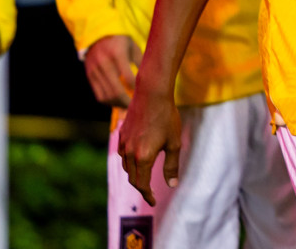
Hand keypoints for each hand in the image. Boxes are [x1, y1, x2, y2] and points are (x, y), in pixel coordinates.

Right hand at [85, 35, 140, 108]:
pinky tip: (118, 103)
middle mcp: (104, 62)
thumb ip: (141, 61)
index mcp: (117, 53)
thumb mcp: (133, 46)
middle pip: (116, 90)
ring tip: (129, 107)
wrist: (97, 36)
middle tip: (137, 107)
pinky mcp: (90, 77)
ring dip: (118, 104)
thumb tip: (152, 79)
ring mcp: (94, 71)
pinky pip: (99, 95)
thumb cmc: (120, 42)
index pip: (128, 77)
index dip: (137, 89)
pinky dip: (109, 102)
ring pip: (106, 96)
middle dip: (127, 102)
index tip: (146, 95)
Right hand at [117, 87, 181, 205]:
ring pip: (126, 166)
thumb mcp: (174, 143)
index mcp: (143, 157)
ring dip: (134, 174)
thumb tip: (172, 184)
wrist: (152, 94)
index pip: (141, 184)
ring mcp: (123, 143)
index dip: (147, 195)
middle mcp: (129, 153)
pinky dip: (129, 161)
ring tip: (144, 176)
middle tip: (150, 192)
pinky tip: (138, 157)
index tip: (153, 201)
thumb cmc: (166, 117)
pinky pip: (123, 154)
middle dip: (141, 187)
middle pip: (132, 178)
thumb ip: (172, 166)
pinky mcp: (121, 134)